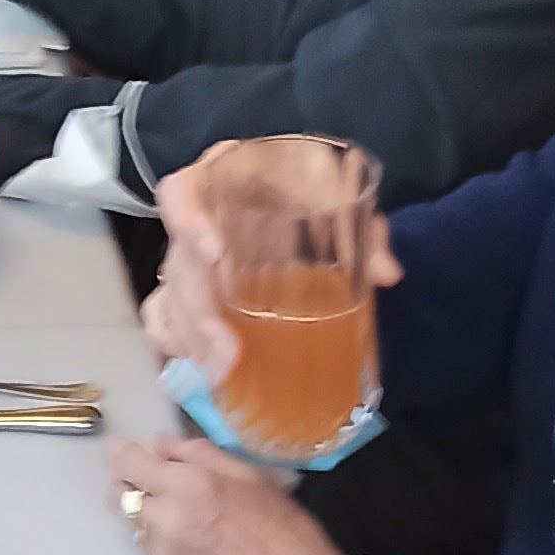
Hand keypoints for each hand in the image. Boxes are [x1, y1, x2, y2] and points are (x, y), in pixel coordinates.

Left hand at [104, 433, 349, 554]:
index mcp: (187, 485)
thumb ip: (197, 453)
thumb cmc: (283, 526)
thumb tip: (159, 443)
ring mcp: (163, 553)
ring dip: (146, 511)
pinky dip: (161, 538)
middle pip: (119, 494)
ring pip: (133, 522)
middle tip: (152, 479)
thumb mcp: (248, 474)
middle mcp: (166, 518)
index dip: (124, 452)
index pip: (128, 462)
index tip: (128, 449)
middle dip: (129, 481)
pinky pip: (150, 549)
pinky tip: (193, 540)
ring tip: (181, 513)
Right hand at [140, 154, 402, 398]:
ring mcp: (190, 257)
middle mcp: (198, 219)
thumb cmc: (312, 184)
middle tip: (228, 354)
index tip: (214, 255)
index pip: (182, 193)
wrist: (304, 194)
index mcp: (222, 179)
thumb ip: (361, 225)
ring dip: (192, 341)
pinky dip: (181, 345)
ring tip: (222, 375)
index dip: (188, 222)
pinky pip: (167, 318)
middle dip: (199, 314)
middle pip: (178, 264)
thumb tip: (387, 274)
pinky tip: (206, 371)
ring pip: (169, 299)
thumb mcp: (338, 191)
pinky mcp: (193, 289)